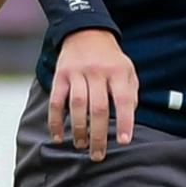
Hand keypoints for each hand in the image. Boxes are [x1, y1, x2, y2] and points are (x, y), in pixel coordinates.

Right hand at [50, 28, 136, 161]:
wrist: (86, 31)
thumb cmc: (111, 59)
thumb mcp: (128, 70)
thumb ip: (130, 94)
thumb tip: (128, 120)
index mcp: (118, 71)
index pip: (123, 100)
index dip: (124, 122)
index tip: (123, 141)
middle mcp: (97, 72)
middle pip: (98, 108)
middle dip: (98, 135)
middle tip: (98, 155)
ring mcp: (76, 73)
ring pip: (77, 106)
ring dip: (78, 129)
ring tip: (81, 146)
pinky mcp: (60, 75)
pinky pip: (56, 101)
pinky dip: (55, 121)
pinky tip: (58, 136)